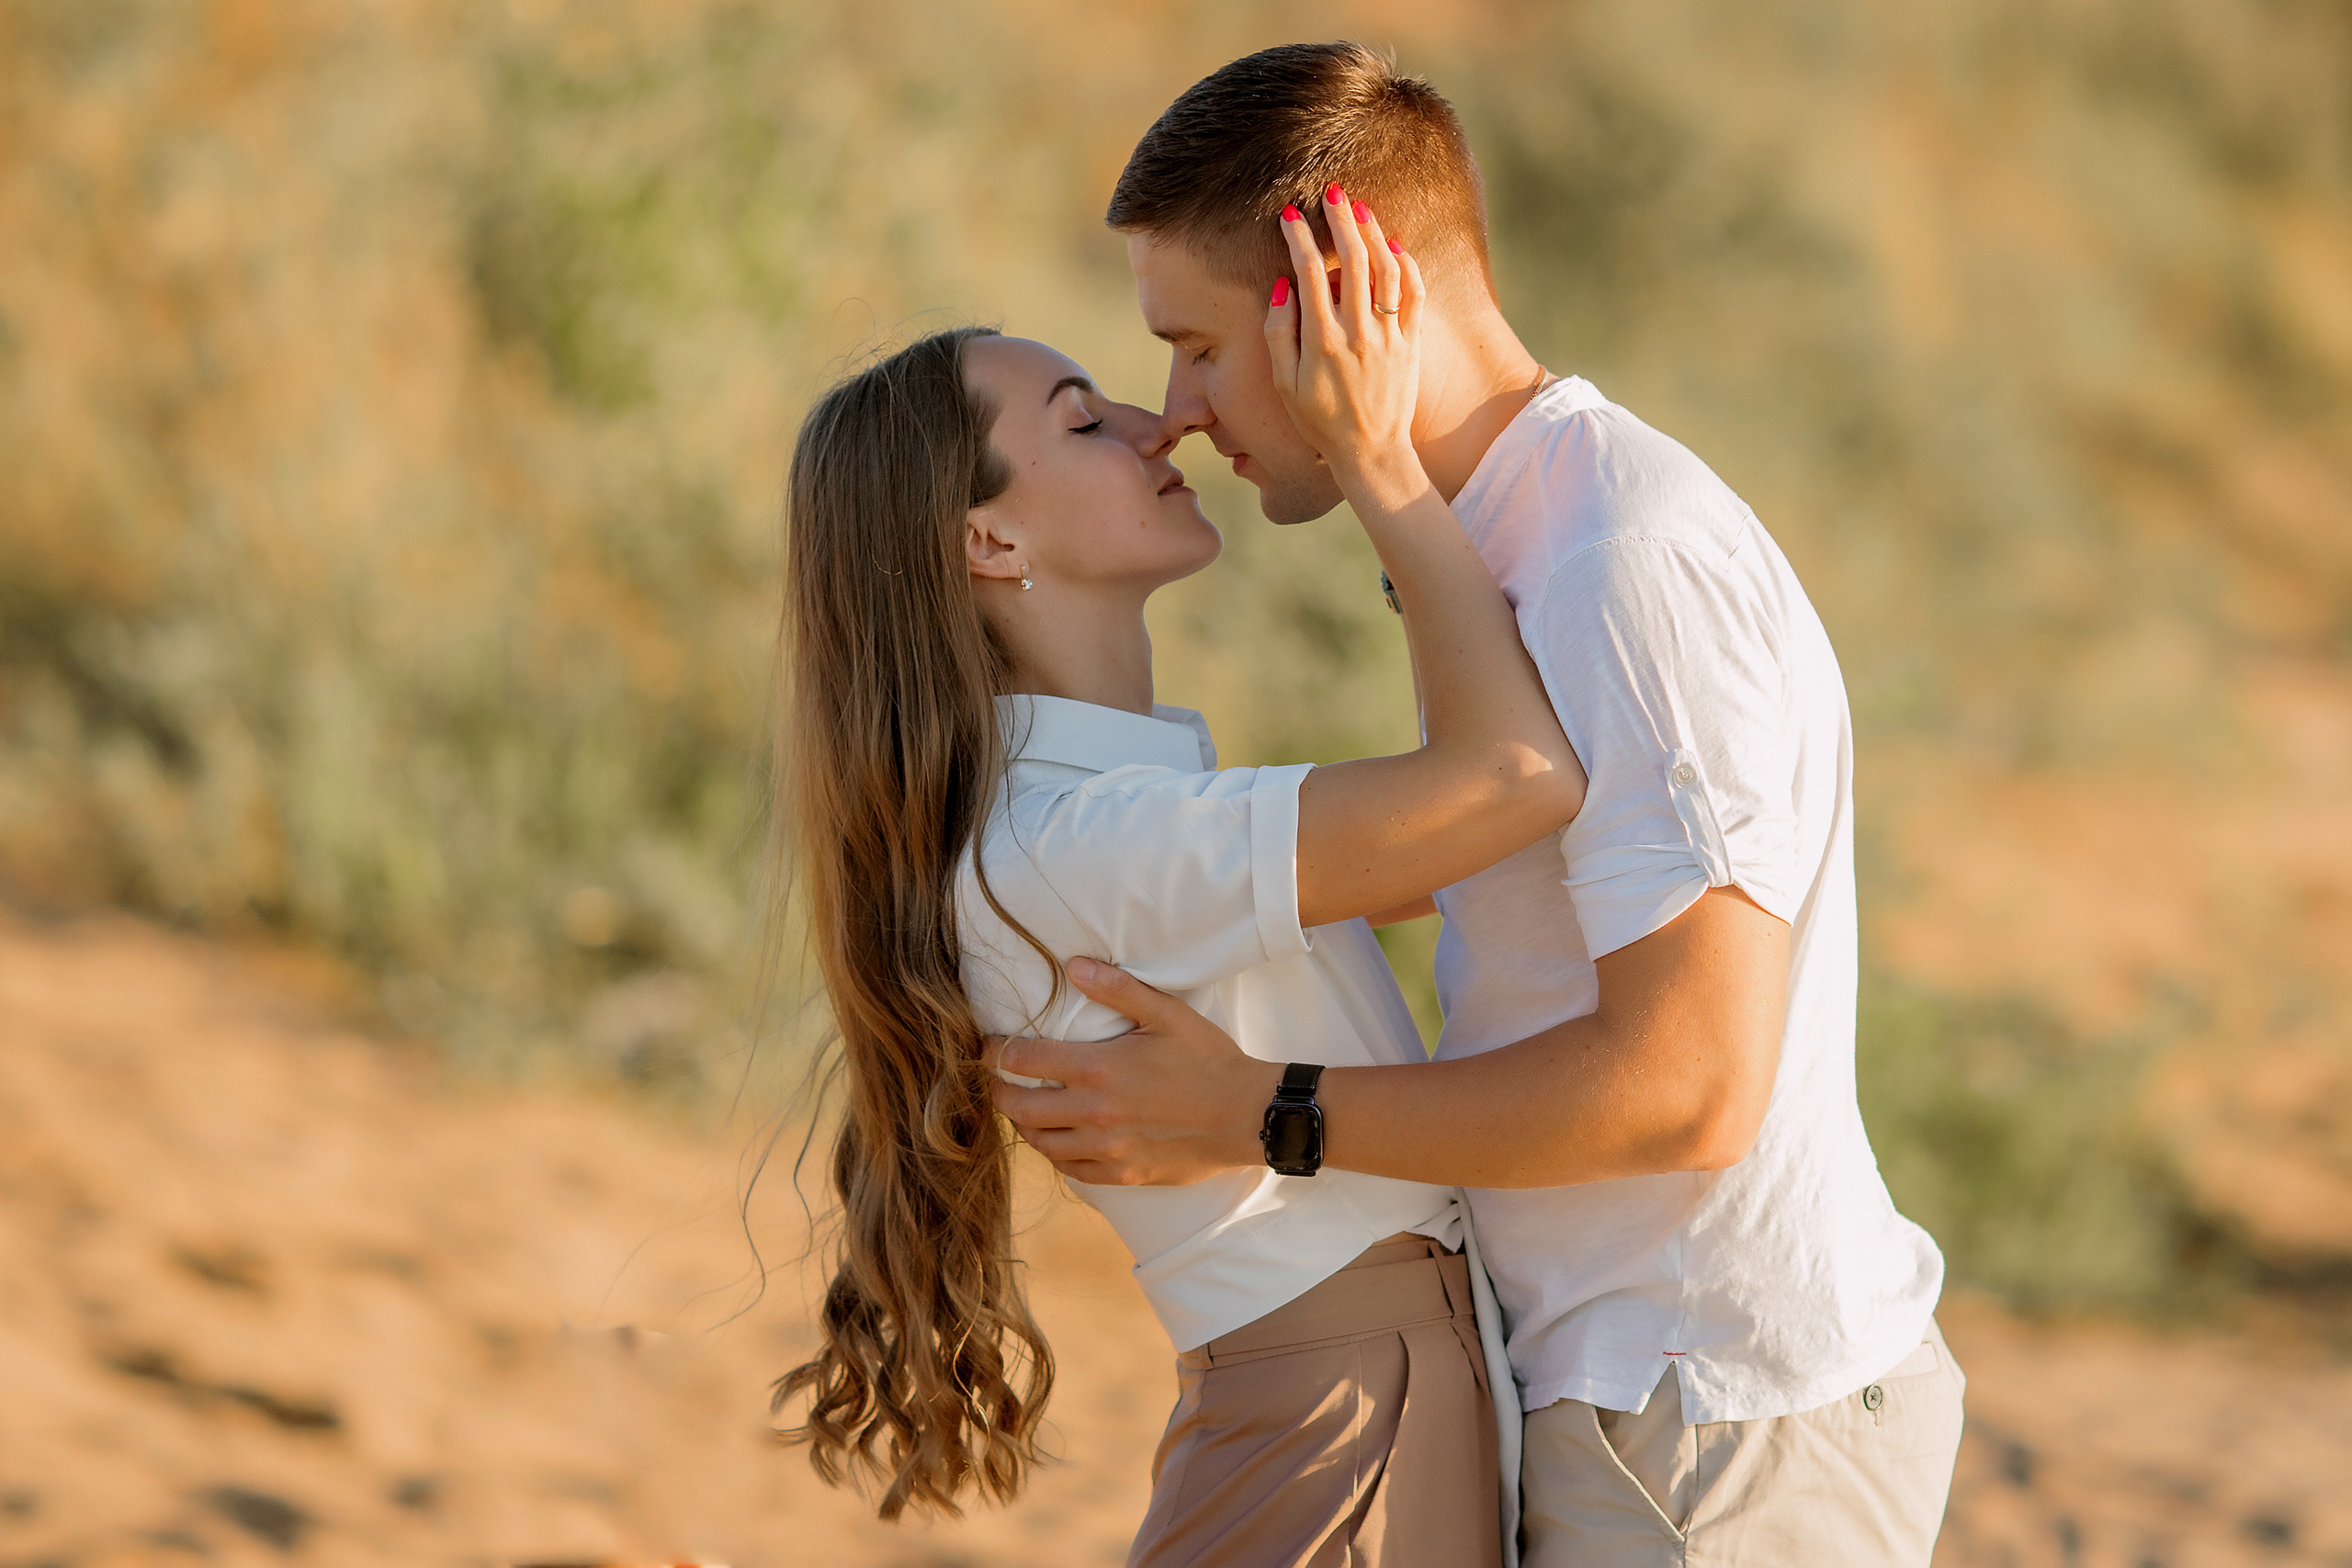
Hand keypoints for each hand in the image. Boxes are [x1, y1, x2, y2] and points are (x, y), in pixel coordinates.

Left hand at [988, 958, 1276, 1185]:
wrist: (1247, 1116)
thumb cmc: (1209, 1060)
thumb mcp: (1167, 1013)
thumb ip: (1117, 989)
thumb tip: (1073, 965)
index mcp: (1099, 1070)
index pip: (1024, 1060)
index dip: (995, 1051)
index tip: (987, 1046)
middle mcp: (1094, 1114)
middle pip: (1020, 1108)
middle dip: (1000, 1092)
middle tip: (998, 1081)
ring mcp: (1107, 1150)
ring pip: (1041, 1143)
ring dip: (1025, 1125)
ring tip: (1025, 1109)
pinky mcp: (1123, 1174)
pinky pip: (1071, 1171)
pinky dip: (1056, 1154)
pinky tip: (1058, 1140)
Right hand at [1266, 186, 1428, 509]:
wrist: (1372, 452)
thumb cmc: (1320, 422)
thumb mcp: (1284, 385)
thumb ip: (1277, 333)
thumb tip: (1282, 286)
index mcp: (1322, 341)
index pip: (1309, 272)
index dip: (1299, 237)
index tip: (1290, 214)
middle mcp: (1358, 333)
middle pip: (1352, 260)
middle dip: (1340, 220)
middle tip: (1332, 192)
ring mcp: (1390, 336)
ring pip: (1386, 269)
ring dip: (1373, 234)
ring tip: (1360, 210)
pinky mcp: (1412, 342)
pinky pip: (1413, 293)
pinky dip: (1406, 264)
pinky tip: (1394, 246)